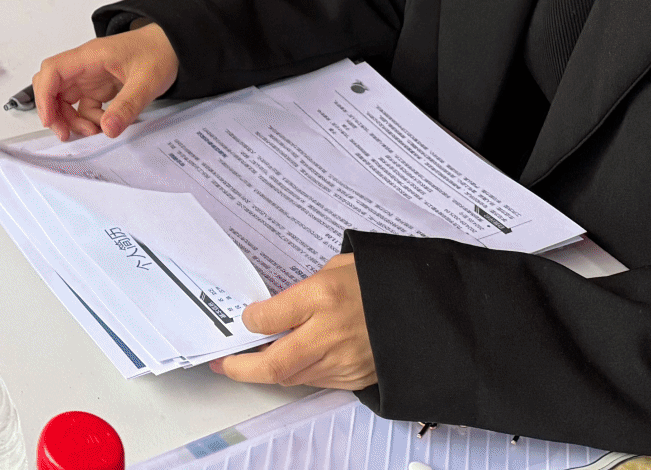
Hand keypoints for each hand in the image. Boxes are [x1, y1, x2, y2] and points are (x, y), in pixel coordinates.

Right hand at [31, 26, 178, 139]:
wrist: (173, 45)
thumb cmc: (159, 52)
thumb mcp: (147, 81)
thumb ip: (127, 105)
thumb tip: (108, 129)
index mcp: (91, 57)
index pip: (53, 71)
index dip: (44, 95)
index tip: (49, 119)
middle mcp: (85, 66)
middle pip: (52, 87)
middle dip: (54, 112)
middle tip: (66, 133)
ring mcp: (91, 76)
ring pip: (65, 99)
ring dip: (72, 119)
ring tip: (93, 131)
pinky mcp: (99, 86)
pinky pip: (83, 105)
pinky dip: (88, 119)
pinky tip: (103, 125)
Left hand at [210, 254, 375, 389]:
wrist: (427, 310)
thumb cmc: (381, 281)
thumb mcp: (337, 268)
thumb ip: (303, 292)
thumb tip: (273, 310)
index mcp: (324, 296)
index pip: (268, 318)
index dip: (249, 321)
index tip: (244, 319)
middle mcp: (331, 334)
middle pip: (274, 364)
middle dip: (242, 368)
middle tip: (223, 363)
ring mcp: (345, 362)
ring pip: (293, 378)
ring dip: (268, 373)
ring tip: (248, 364)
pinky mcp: (355, 379)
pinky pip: (316, 381)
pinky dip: (297, 374)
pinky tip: (288, 363)